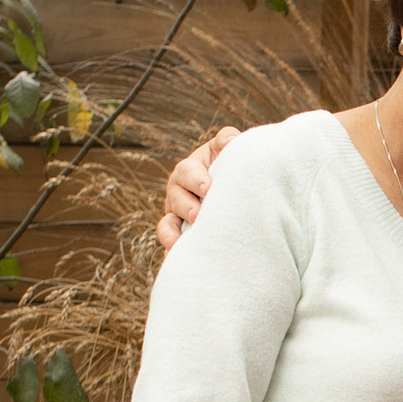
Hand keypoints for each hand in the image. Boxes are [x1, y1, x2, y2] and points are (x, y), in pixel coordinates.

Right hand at [157, 126, 242, 251]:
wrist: (235, 191)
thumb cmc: (228, 167)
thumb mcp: (226, 150)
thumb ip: (228, 139)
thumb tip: (230, 141)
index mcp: (189, 171)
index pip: (187, 173)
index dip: (196, 180)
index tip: (208, 189)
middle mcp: (178, 194)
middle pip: (176, 199)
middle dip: (186, 207)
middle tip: (199, 215)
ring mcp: (177, 217)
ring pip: (167, 225)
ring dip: (171, 234)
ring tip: (178, 243)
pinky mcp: (181, 236)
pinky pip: (172, 247)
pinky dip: (172, 254)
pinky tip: (178, 262)